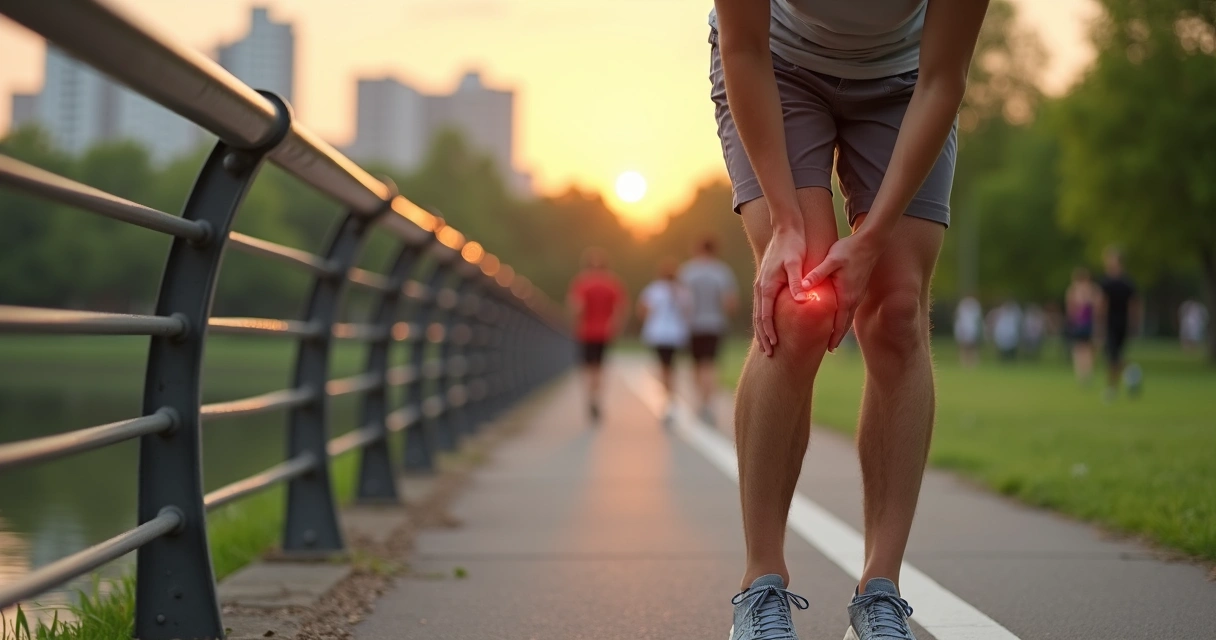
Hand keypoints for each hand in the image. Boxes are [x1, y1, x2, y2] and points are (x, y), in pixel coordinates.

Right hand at [753, 226, 808, 355]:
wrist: (785, 229)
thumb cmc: (792, 246)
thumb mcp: (796, 263)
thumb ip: (797, 282)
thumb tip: (801, 301)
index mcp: (766, 286)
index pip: (764, 316)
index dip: (769, 332)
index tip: (774, 346)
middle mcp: (760, 287)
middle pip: (758, 319)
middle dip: (762, 337)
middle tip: (768, 354)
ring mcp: (761, 285)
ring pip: (757, 313)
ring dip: (761, 331)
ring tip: (766, 345)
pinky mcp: (765, 283)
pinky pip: (761, 306)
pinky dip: (763, 320)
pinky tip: (769, 326)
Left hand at [802, 233, 881, 351]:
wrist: (870, 241)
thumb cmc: (849, 250)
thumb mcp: (831, 261)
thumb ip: (817, 274)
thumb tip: (802, 287)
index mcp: (846, 295)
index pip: (840, 322)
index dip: (834, 337)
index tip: (829, 349)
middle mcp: (854, 298)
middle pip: (845, 323)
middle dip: (837, 337)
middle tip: (830, 349)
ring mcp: (857, 293)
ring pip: (848, 316)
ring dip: (841, 327)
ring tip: (833, 338)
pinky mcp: (858, 288)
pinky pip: (850, 307)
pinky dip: (844, 316)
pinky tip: (838, 317)